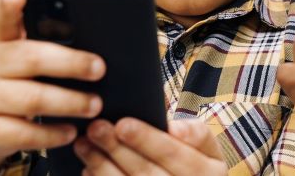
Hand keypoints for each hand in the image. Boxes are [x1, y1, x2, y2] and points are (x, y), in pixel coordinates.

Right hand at [0, 0, 107, 175]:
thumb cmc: (16, 83)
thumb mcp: (25, 60)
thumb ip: (50, 45)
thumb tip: (98, 43)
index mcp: (3, 41)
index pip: (3, 19)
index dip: (10, 6)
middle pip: (31, 58)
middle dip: (70, 62)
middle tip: (100, 68)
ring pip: (32, 99)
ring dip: (69, 102)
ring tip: (95, 105)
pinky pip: (24, 133)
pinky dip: (51, 133)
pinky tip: (71, 131)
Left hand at [73, 117, 226, 174]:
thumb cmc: (194, 166)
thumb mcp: (206, 150)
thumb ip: (194, 133)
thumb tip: (173, 127)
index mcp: (210, 173)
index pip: (174, 153)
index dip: (147, 139)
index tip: (122, 123)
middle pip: (147, 174)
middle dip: (118, 149)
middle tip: (95, 128)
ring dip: (101, 166)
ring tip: (84, 145)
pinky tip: (89, 169)